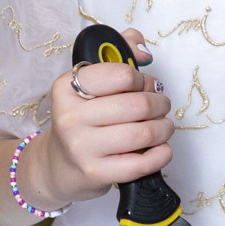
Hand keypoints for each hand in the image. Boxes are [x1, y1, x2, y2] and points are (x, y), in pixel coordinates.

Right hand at [26, 31, 168, 209]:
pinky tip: (160, 148)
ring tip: (162, 127)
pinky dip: (162, 154)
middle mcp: (70, 117)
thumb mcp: (92, 82)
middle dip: (160, 104)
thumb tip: (142, 52)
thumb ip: (120, 53)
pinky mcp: (94, 173)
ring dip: (164, 128)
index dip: (142, 79)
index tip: (141, 86)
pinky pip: (142, 163)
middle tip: (160, 107)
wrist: (59, 166)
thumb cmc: (83, 119)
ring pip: (145, 133)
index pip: (122, 75)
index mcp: (68, 87)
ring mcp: (81, 147)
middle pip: (139, 104)